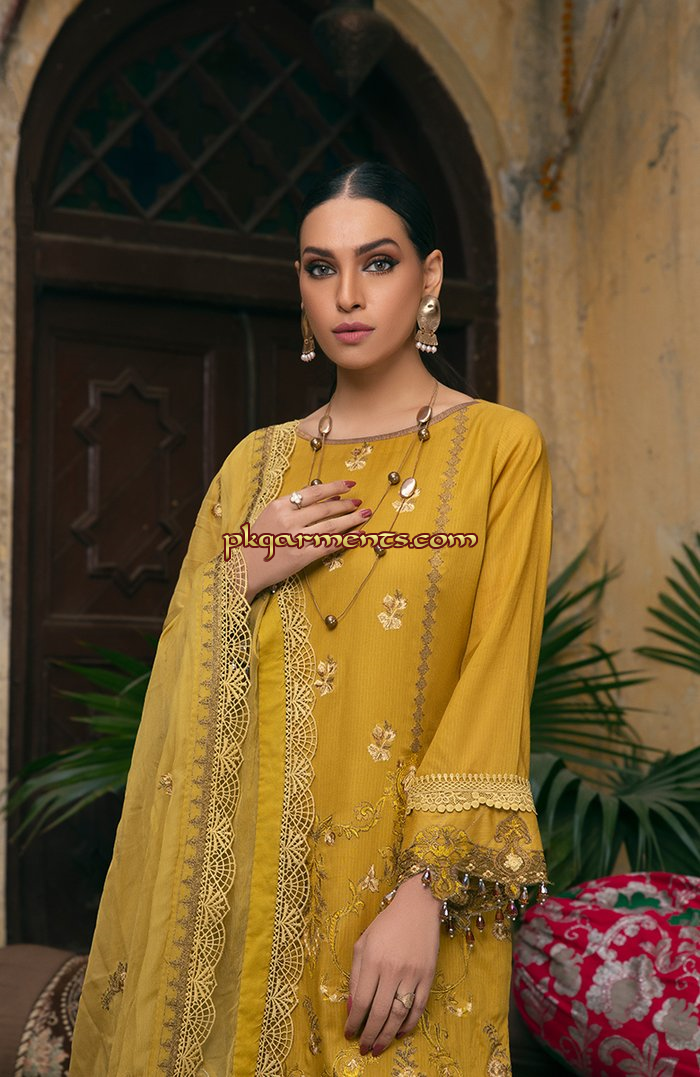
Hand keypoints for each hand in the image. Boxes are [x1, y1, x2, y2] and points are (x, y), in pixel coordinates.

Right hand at [240, 480, 370, 601]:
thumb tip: (325, 499)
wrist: (244, 568)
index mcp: (280, 506)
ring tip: (364, 514)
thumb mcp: (271, 516)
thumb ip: (294, 506)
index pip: (313, 492)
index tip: (349, 485)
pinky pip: (329, 545)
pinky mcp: (302, 556)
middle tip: (359, 502)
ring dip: (351, 519)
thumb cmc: (258, 541)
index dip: (334, 487)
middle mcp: (288, 520)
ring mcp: (296, 538)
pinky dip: (346, 539)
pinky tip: (357, 535)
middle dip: (346, 504)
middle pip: (324, 508)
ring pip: (330, 526)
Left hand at [344, 874, 440, 1056]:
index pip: (361, 1001)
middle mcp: (392, 970)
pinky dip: (409, 1024)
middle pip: (379, 1012)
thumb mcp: (363, 943)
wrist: (418, 907)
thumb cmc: (386, 924)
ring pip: (399, 1014)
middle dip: (369, 1035)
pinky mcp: (428, 977)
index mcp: (372, 960)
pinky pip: (418, 1007)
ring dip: (387, 1035)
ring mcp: (412, 974)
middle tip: (363, 1049)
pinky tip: (399, 1033)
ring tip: (378, 1048)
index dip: (353, 1022)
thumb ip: (356, 975)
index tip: (348, 1035)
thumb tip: (352, 1007)